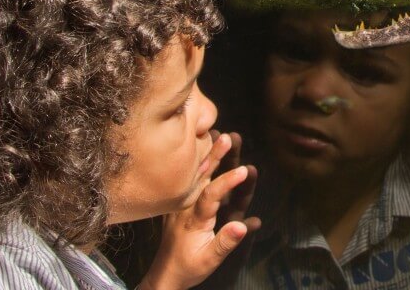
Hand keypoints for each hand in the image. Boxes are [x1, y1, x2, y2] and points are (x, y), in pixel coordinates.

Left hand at [138, 133, 258, 289]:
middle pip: (205, 175)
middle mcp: (189, 205)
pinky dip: (203, 165)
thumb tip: (244, 224)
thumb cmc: (188, 268)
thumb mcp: (208, 260)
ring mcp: (185, 203)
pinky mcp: (183, 204)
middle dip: (218, 155)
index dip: (228, 181)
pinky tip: (211, 152)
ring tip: (222, 136)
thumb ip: (225, 242)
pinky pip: (194, 180)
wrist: (164, 274)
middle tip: (230, 136)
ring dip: (212, 156)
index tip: (245, 170)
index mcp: (194, 218)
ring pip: (200, 175)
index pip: (212, 194)